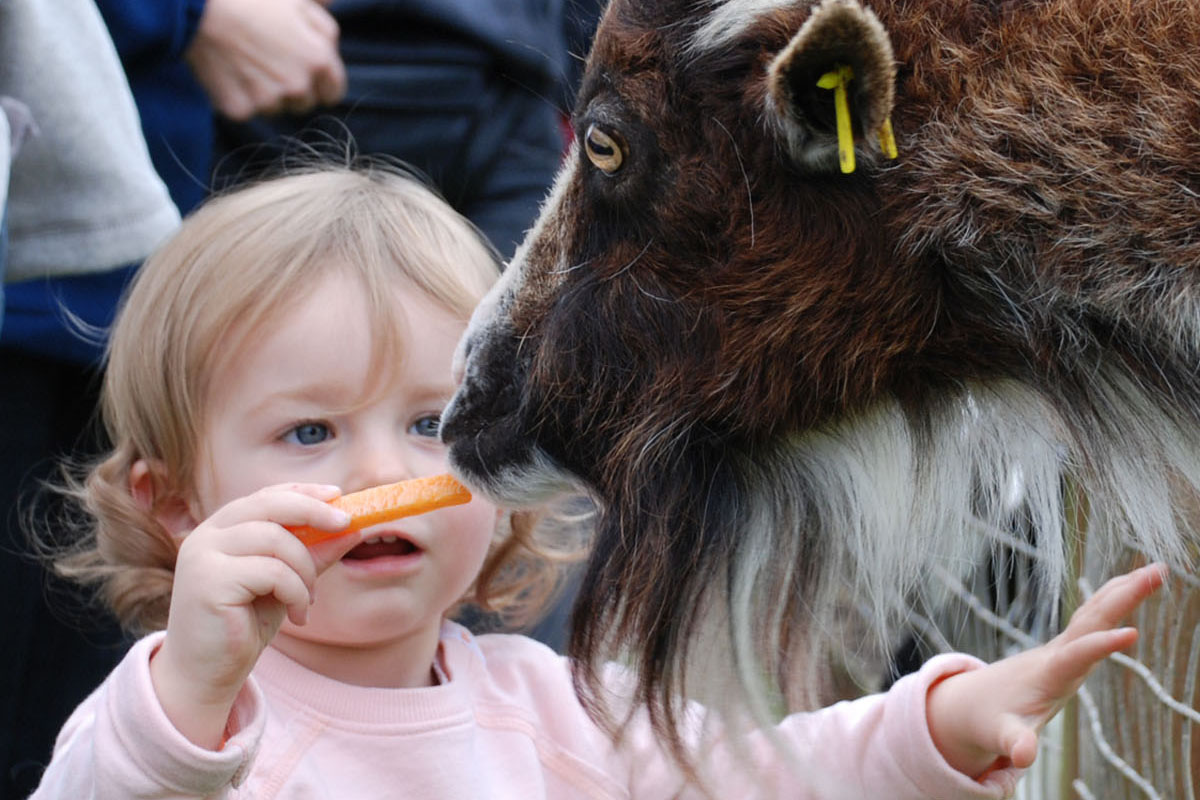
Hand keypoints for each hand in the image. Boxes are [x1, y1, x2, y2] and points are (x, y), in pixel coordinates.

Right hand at [149, 483, 352, 748]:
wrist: (205, 675)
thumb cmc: (243, 626)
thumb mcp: (285, 584)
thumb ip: (311, 554)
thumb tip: (353, 529)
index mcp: (221, 529)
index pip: (266, 496)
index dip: (304, 492)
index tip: (338, 496)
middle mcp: (207, 535)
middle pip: (269, 505)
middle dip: (314, 511)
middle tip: (347, 524)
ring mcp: (203, 556)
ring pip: (276, 540)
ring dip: (305, 570)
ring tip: (307, 600)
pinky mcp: (208, 581)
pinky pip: (272, 572)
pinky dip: (296, 592)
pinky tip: (297, 616)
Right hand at [185, 0, 346, 120]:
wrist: (198, 8)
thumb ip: (321, 17)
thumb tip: (332, 7)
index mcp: (319, 60)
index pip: (334, 93)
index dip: (320, 84)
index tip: (305, 75)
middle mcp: (298, 86)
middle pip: (304, 104)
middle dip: (293, 89)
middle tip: (269, 63)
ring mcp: (269, 101)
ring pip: (275, 109)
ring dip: (266, 94)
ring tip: (246, 63)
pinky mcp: (240, 109)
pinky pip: (245, 110)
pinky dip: (237, 96)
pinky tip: (227, 71)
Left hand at [926, 562, 1166, 779]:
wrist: (974, 701)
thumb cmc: (992, 719)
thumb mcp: (1002, 734)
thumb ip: (1014, 742)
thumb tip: (1021, 756)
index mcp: (1048, 673)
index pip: (1078, 655)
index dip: (1101, 646)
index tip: (1133, 633)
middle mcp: (1058, 653)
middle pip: (1092, 619)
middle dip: (1123, 597)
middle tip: (1157, 572)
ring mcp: (1063, 646)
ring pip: (1095, 612)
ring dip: (1123, 589)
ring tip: (1155, 569)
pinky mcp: (1067, 647)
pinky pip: (1093, 616)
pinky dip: (1112, 598)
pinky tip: (1129, 583)